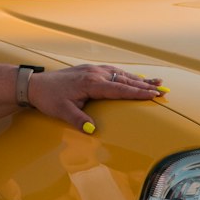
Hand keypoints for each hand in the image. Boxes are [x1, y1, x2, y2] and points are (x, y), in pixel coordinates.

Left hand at [27, 64, 164, 130]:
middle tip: (163, 89)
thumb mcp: (62, 112)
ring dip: (139, 79)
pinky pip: (114, 72)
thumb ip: (78, 120)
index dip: (138, 93)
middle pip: (125, 80)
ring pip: (121, 74)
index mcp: (91, 83)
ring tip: (157, 82)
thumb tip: (92, 130)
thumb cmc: (49, 98)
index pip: (120, 89)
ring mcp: (93, 70)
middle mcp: (95, 74)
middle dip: (145, 85)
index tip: (154, 95)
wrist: (36, 84)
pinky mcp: (90, 70)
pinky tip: (134, 77)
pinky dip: (127, 75)